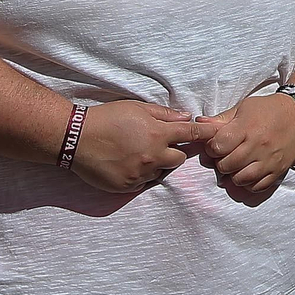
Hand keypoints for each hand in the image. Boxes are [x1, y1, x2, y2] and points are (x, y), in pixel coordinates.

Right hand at [69, 101, 213, 193]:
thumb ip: (164, 115)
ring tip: (137, 154)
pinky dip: (140, 175)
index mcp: (158, 133)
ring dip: (156, 164)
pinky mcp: (127, 186)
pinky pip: (143, 183)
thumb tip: (186, 116)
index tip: (219, 134)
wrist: (76, 138)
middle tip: (158, 145)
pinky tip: (126, 164)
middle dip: (174, 152)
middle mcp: (153, 155)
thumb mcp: (138, 108)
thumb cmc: (108, 118)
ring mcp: (140, 173)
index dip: (207, 133)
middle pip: (179, 159)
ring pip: (160, 172)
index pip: (192, 134)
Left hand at [199, 93, 294, 198]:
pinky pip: (257, 187)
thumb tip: (199, 124)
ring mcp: (269, 160)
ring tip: (238, 164)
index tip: (217, 144)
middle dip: (221, 161)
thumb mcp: (243, 108)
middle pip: (226, 165)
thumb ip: (221, 120)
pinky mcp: (278, 170)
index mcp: (246, 128)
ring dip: (234, 174)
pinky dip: (249, 183)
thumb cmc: (268, 109)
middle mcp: (258, 145)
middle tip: (227, 154)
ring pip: (240, 179)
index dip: (212, 147)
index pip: (218, 147)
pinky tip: (249, 172)